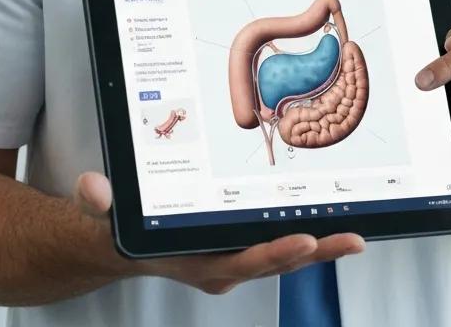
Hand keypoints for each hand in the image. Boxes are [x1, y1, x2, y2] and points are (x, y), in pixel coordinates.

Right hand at [74, 171, 363, 293]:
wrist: (119, 244)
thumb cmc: (119, 228)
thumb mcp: (103, 215)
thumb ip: (98, 202)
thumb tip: (92, 187)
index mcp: (195, 261)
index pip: (240, 260)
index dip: (273, 253)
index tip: (303, 241)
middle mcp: (222, 264)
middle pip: (276, 260)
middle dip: (316, 250)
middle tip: (352, 238)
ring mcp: (236, 256)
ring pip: (286, 253)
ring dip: (322, 244)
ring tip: (358, 234)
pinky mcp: (245, 244)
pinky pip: (282, 239)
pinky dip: (310, 233)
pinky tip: (337, 218)